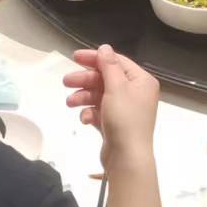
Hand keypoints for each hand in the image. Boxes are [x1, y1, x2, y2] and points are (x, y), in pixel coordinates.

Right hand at [62, 45, 158, 170]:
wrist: (127, 158)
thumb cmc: (124, 118)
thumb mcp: (116, 87)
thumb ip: (109, 65)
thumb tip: (105, 47)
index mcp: (141, 81)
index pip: (116, 62)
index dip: (96, 58)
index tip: (75, 57)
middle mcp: (135, 93)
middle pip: (106, 79)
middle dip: (86, 80)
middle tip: (66, 81)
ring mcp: (125, 110)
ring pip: (100, 96)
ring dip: (84, 97)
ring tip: (70, 102)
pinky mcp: (115, 125)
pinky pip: (100, 112)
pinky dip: (91, 113)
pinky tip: (85, 119)